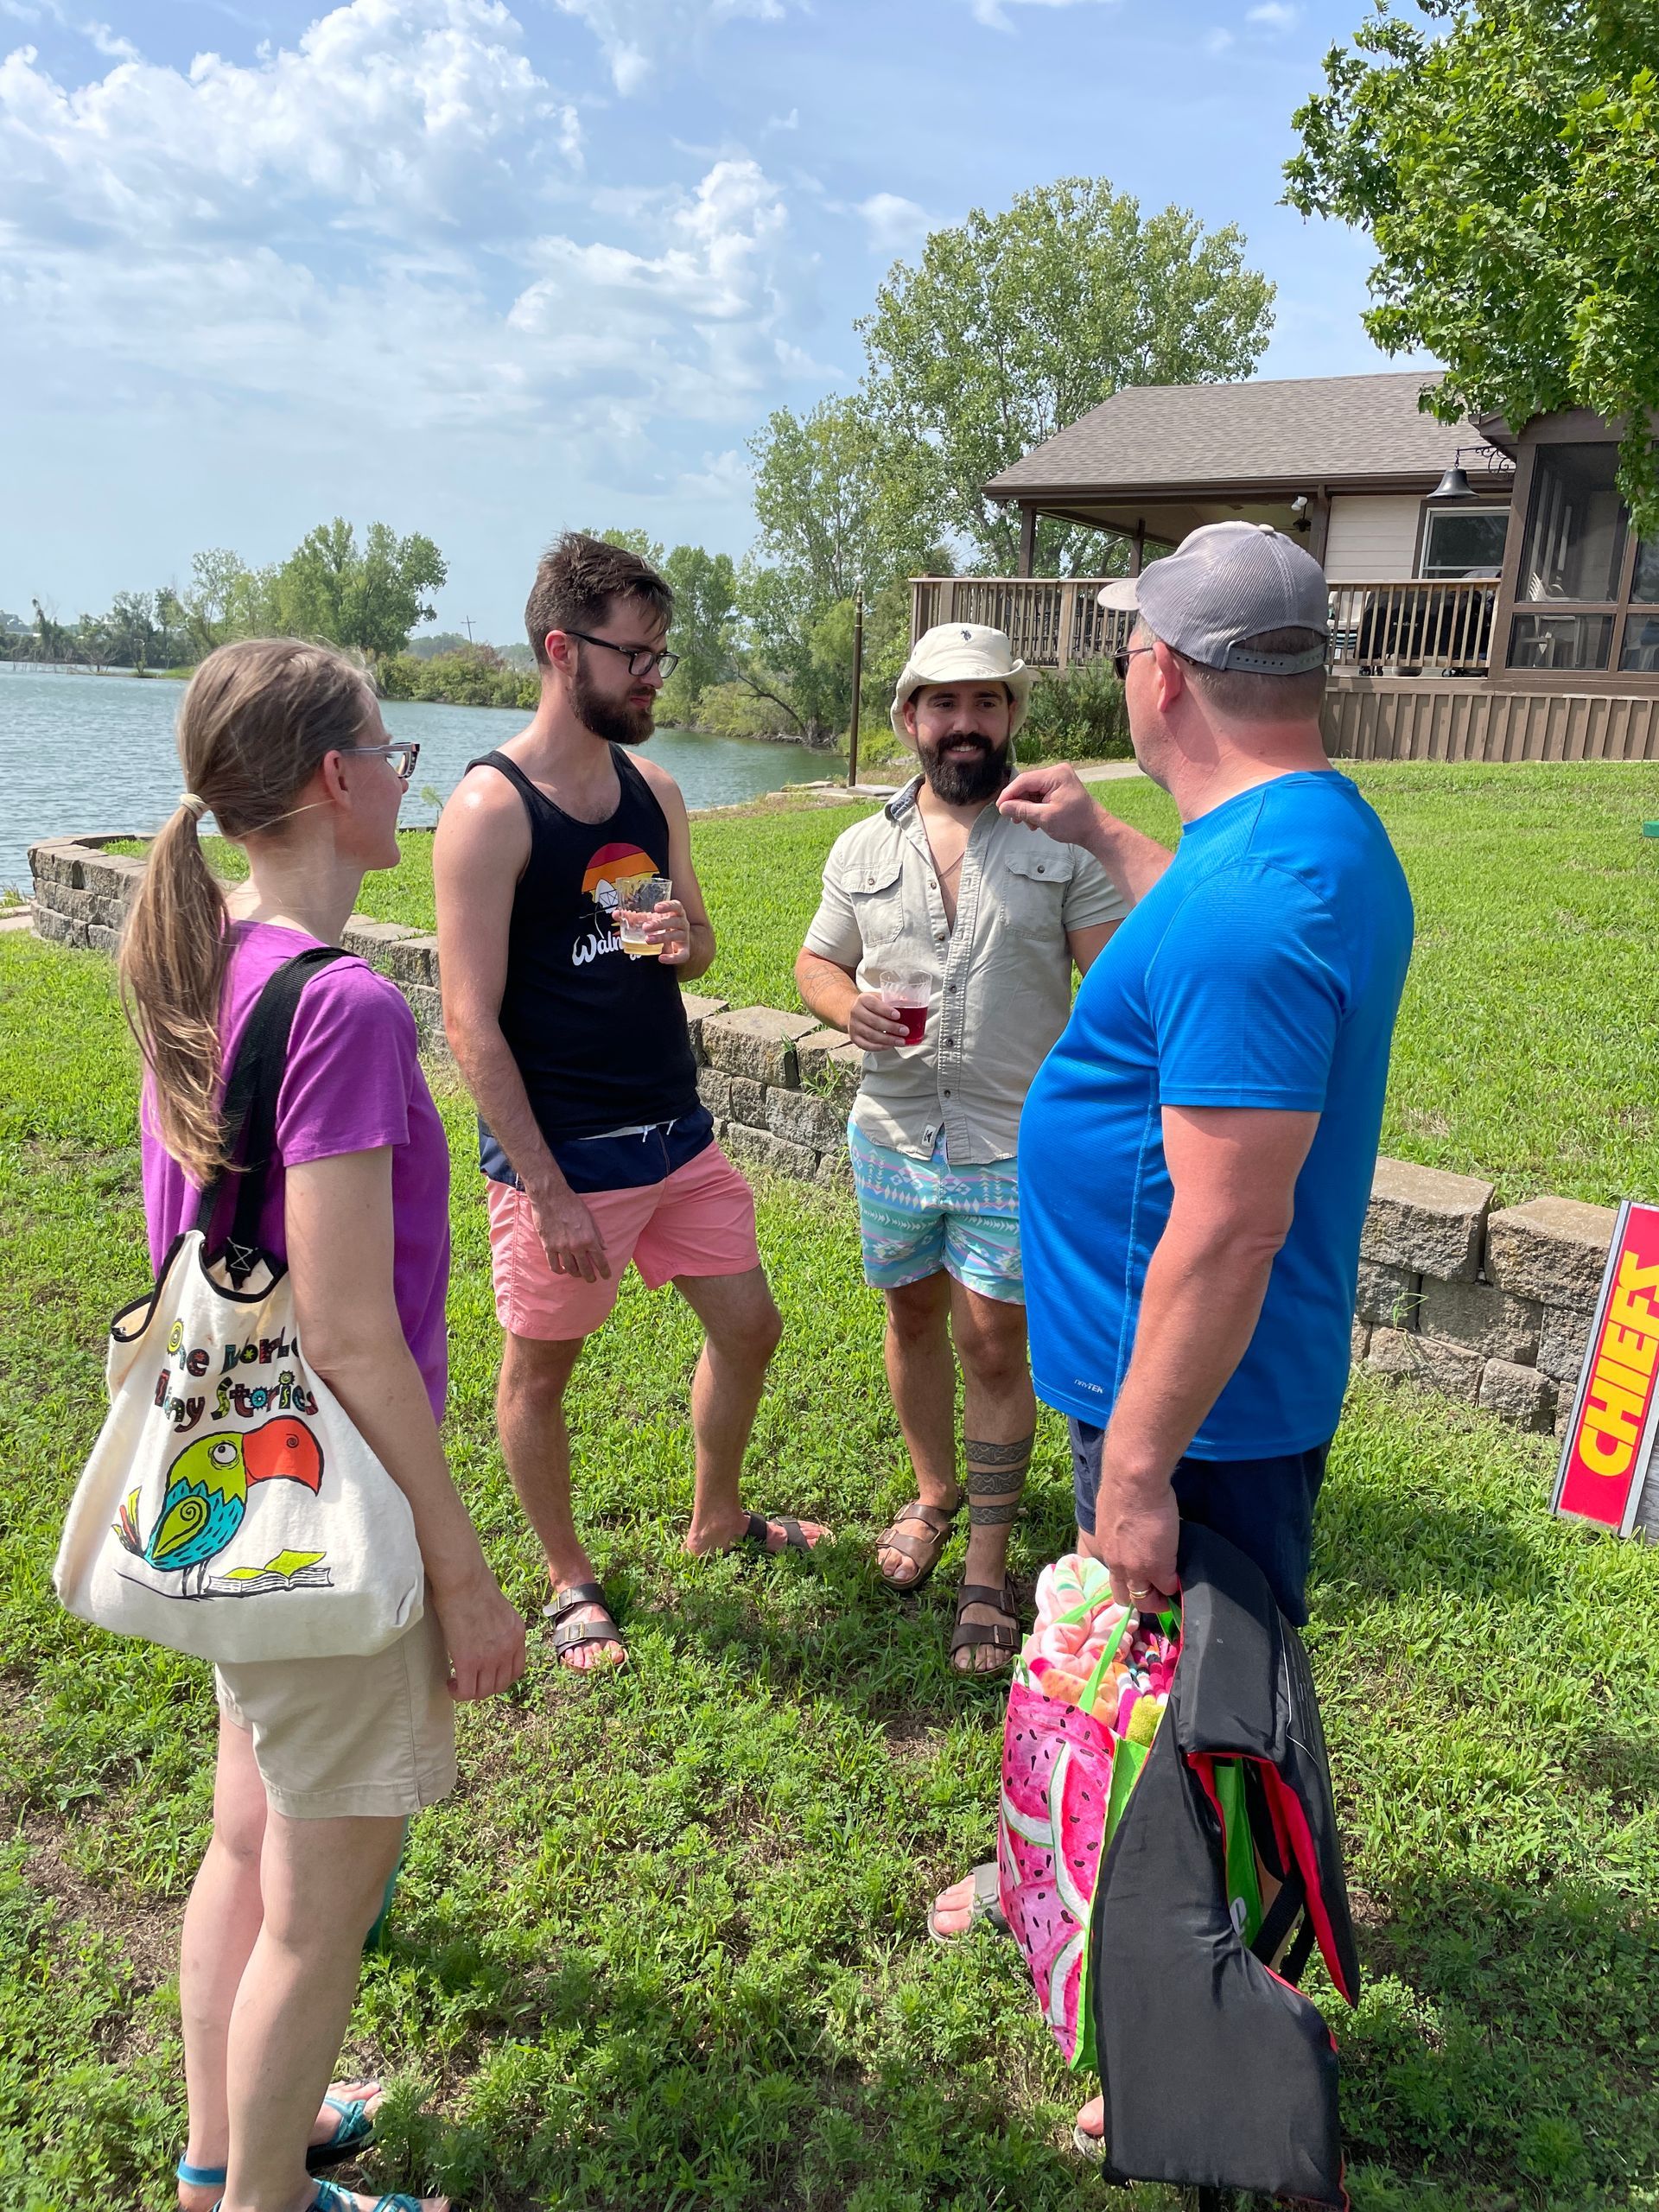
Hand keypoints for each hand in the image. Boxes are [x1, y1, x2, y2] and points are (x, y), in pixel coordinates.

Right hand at [432, 1569, 526, 1701]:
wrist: (463, 1580)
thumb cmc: (474, 1584)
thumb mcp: (499, 1608)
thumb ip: (499, 1626)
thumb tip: (487, 1632)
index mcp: (517, 1634)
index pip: (516, 1669)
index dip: (501, 1678)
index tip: (487, 1675)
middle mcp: (508, 1648)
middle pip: (500, 1685)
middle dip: (484, 1687)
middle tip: (469, 1681)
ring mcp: (490, 1657)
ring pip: (483, 1691)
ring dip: (469, 1691)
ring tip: (456, 1683)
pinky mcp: (468, 1661)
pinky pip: (466, 1691)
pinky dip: (457, 1692)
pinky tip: (450, 1683)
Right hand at [526, 1178, 611, 1281]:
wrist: (550, 1196)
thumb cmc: (572, 1204)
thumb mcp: (589, 1217)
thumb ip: (597, 1234)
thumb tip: (604, 1248)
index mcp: (589, 1238)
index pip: (600, 1260)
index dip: (605, 1271)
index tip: (606, 1276)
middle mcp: (576, 1246)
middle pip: (585, 1268)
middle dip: (590, 1277)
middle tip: (592, 1280)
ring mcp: (562, 1247)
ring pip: (570, 1269)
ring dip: (575, 1274)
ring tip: (578, 1274)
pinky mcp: (548, 1246)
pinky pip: (554, 1264)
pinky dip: (560, 1270)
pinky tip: (563, 1270)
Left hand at [639, 897, 691, 964]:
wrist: (679, 944)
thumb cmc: (663, 928)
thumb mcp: (651, 921)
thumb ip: (634, 917)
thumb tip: (615, 914)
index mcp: (676, 913)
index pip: (676, 906)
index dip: (668, 906)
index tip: (656, 907)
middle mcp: (683, 924)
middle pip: (675, 921)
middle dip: (660, 923)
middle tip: (645, 927)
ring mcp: (684, 938)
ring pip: (676, 936)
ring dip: (662, 937)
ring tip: (648, 940)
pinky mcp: (685, 952)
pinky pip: (681, 955)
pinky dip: (672, 958)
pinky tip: (661, 958)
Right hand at [847, 990, 909, 1050]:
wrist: (854, 1012)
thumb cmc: (871, 1006)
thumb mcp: (880, 998)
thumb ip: (893, 1000)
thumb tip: (907, 1002)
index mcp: (864, 999)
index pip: (874, 1004)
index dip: (886, 1011)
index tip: (898, 1015)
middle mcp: (856, 1012)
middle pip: (874, 1021)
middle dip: (891, 1027)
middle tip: (904, 1031)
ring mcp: (854, 1026)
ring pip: (871, 1035)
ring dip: (888, 1040)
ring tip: (901, 1041)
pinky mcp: (854, 1038)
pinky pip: (866, 1045)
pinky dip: (879, 1047)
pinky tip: (889, 1046)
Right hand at [998, 763, 1106, 850]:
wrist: (1095, 830)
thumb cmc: (1075, 824)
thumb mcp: (1045, 818)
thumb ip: (1022, 810)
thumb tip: (1002, 807)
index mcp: (1056, 775)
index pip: (1024, 780)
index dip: (1009, 794)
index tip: (999, 808)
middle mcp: (1057, 772)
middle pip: (1027, 785)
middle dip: (1019, 803)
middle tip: (1014, 820)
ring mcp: (1059, 778)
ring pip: (1032, 791)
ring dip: (1026, 807)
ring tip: (1028, 823)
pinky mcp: (1059, 787)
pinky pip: (1039, 794)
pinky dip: (1034, 807)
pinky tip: (1035, 820)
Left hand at [1082, 1470, 1179, 1610]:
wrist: (1133, 1482)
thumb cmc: (1123, 1487)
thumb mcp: (1113, 1515)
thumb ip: (1119, 1531)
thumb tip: (1129, 1531)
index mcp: (1106, 1549)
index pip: (1114, 1578)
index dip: (1128, 1583)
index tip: (1140, 1580)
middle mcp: (1118, 1564)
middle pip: (1126, 1597)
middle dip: (1140, 1598)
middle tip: (1155, 1593)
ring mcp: (1138, 1569)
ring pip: (1145, 1600)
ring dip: (1157, 1600)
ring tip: (1168, 1594)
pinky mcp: (1160, 1567)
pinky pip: (1169, 1587)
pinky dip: (1175, 1586)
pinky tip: (1181, 1579)